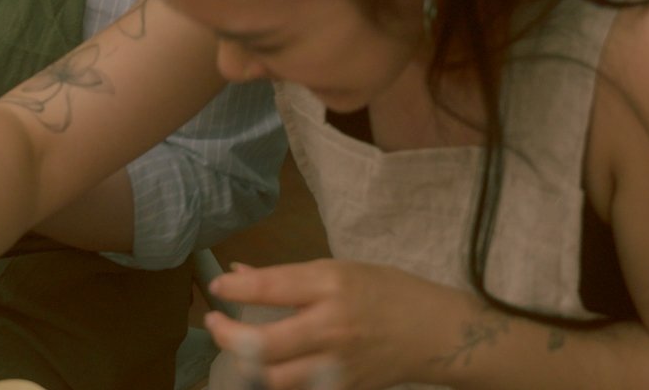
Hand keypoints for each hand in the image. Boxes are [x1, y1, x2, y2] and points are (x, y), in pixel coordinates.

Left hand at [205, 259, 448, 389]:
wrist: (434, 333)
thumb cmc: (387, 292)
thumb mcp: (340, 270)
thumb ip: (288, 277)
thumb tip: (239, 274)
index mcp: (332, 286)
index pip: (271, 288)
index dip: (234, 289)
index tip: (217, 286)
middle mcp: (331, 326)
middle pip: (263, 344)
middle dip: (227, 335)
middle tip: (215, 323)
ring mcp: (337, 365)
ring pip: (273, 379)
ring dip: (245, 365)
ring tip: (238, 349)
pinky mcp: (342, 389)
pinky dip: (274, 380)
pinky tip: (266, 368)